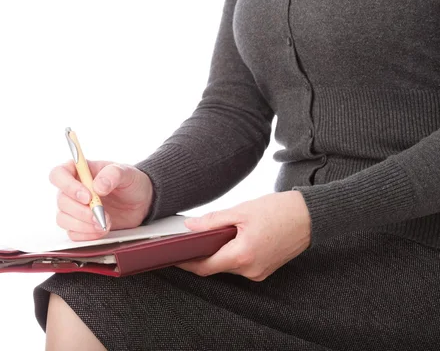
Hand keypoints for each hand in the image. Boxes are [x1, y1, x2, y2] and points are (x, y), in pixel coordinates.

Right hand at [49, 160, 153, 240]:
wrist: (140, 202)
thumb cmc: (130, 182)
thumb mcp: (127, 173)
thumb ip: (112, 174)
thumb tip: (98, 186)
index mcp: (79, 171)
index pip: (58, 175)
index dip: (68, 186)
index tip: (87, 196)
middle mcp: (72, 189)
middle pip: (61, 201)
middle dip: (80, 211)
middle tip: (100, 213)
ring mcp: (75, 208)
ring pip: (63, 219)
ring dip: (84, 224)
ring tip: (104, 222)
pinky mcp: (80, 225)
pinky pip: (73, 233)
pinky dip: (87, 234)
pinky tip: (101, 229)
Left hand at [176, 191, 310, 280]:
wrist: (310, 217)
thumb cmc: (280, 210)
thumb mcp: (241, 211)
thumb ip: (213, 221)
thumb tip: (190, 227)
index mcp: (242, 255)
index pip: (205, 267)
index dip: (186, 262)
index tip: (173, 256)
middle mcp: (250, 270)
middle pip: (215, 267)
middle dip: (201, 255)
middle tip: (188, 240)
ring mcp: (259, 272)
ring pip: (228, 266)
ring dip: (218, 254)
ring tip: (213, 235)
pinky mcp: (264, 270)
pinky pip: (240, 265)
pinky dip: (232, 254)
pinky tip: (232, 239)